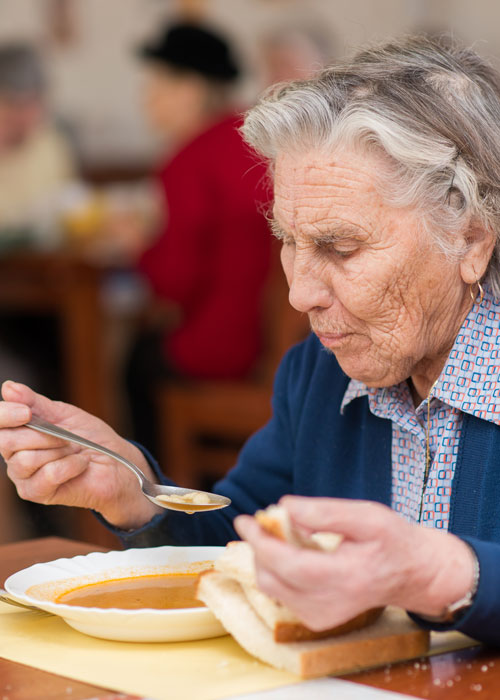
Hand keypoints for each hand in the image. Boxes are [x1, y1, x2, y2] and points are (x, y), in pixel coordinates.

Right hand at [0, 381, 161, 529]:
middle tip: (64, 436)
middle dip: (40, 434)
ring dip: (58, 450)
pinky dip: (70, 465)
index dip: (5, 415)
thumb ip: (35, 403)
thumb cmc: (90, 438)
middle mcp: (14, 455)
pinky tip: (80, 464)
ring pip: (25, 460)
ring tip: (74, 451)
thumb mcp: (63, 414)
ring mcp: (24, 477)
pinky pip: (48, 474)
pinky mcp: (38, 493)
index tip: (26, 411)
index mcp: (18, 432)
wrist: (116, 463)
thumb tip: (8, 388)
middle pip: (5, 441)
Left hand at [235, 496, 475, 630]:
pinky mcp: (317, 619)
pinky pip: (282, 594)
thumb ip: (324, 512)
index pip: (288, 564)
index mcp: (346, 577)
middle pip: (273, 578)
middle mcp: (330, 604)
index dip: (261, 542)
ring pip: (272, 588)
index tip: (245, 520)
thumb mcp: (366, 516)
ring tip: (279, 534)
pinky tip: (292, 552)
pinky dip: (278, 570)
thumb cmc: (393, 541)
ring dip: (266, 558)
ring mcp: (322, 617)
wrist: (413, 574)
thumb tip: (284, 506)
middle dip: (259, 547)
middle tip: (262, 521)